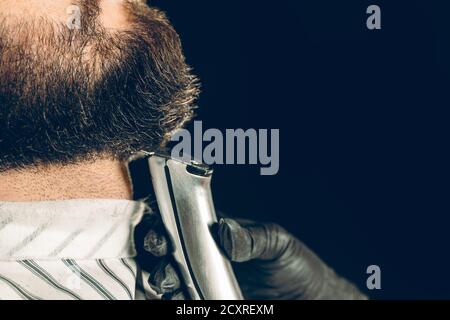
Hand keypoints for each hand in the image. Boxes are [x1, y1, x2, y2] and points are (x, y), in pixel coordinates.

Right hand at [134, 214, 366, 299]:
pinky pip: (185, 299)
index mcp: (217, 232)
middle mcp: (205, 256)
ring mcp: (205, 281)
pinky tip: (178, 297)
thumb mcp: (277, 242)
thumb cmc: (295, 264)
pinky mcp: (209, 300)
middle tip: (166, 260)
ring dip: (163, 280)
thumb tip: (225, 231)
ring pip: (170, 278)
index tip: (161, 233)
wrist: (308, 298)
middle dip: (157, 253)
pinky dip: (175, 298)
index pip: (183, 222)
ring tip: (172, 284)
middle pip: (168, 251)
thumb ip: (252, 237)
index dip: (165, 223)